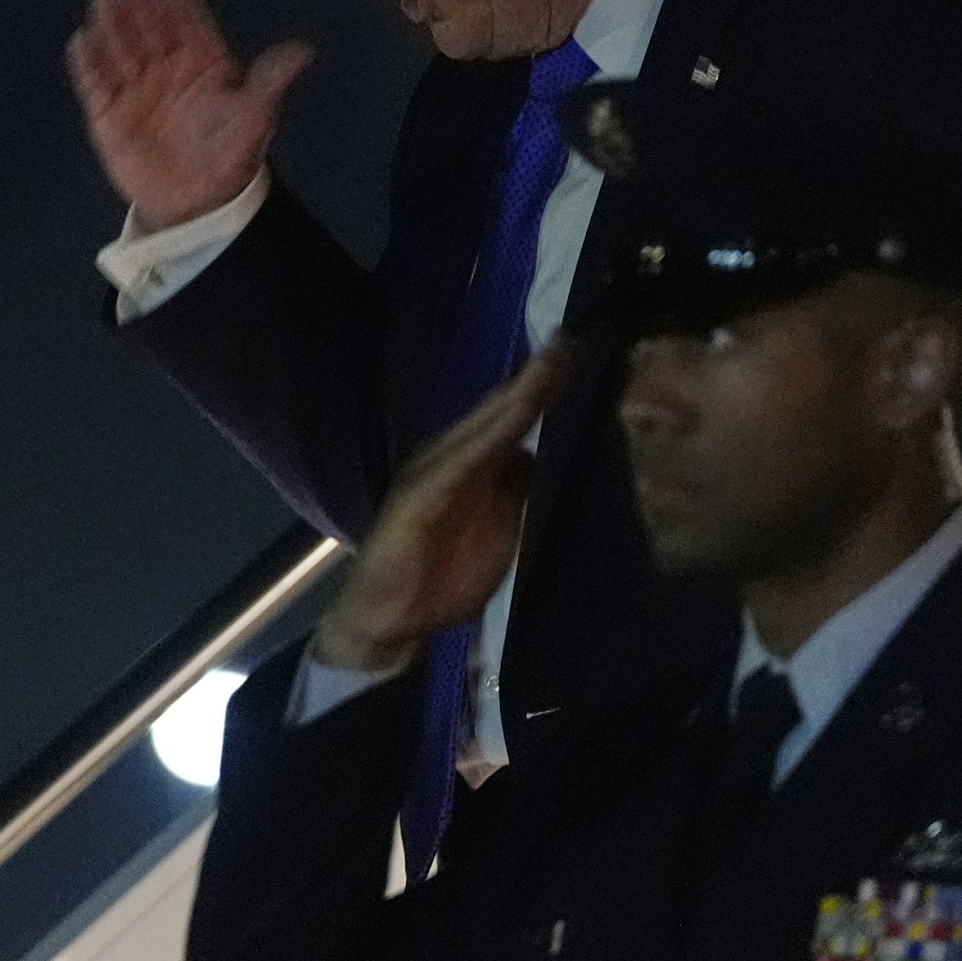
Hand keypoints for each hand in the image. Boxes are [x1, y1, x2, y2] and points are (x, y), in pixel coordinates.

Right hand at [65, 0, 313, 231]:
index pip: (189, 26)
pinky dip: (89, 64)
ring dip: (113, 25)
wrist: (198, 203)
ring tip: (106, 0)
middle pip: (151, 30)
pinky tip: (82, 41)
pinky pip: (97, 85)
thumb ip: (270, 81)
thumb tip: (304, 49)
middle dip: (141, 4)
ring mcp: (137, 92)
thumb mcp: (254, 118)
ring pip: (122, 50)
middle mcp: (167, 71)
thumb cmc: (229, 156)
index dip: (178, 2)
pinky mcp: (110, 116)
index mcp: (203, 66)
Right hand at [313, 345, 572, 670]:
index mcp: (468, 466)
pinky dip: (488, 436)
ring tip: (551, 361)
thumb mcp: (497, 530)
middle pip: (499, 410)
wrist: (388, 621)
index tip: (573, 354)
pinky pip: (460, 461)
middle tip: (570, 339)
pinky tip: (513, 414)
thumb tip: (533, 457)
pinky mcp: (419, 496)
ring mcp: (432, 472)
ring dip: (518, 394)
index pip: (510, 419)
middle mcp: (450, 457)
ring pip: (483, 426)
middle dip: (535, 376)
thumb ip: (512, 492)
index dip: (540, 387)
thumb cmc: (441, 579)